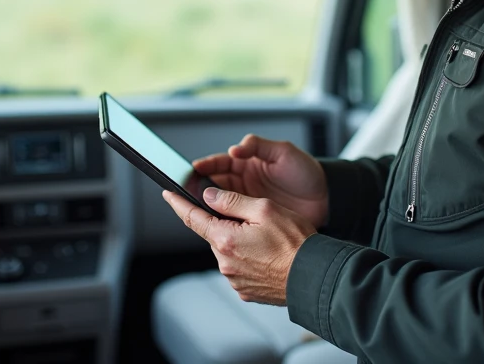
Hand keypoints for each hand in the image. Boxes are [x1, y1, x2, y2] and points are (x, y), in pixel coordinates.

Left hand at [163, 187, 315, 304]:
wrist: (315, 276)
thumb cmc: (296, 243)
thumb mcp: (264, 209)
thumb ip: (232, 201)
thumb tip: (209, 196)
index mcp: (225, 240)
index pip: (193, 218)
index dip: (179, 203)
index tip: (168, 193)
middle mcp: (225, 263)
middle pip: (214, 233)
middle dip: (225, 222)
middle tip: (251, 218)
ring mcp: (235, 280)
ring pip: (228, 250)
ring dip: (239, 241)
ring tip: (268, 239)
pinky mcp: (246, 291)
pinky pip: (239, 267)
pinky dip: (249, 257)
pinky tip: (268, 255)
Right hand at [193, 135, 328, 227]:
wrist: (327, 200)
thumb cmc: (307, 173)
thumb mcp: (284, 153)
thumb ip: (259, 147)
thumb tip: (235, 149)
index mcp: (247, 163)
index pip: (219, 163)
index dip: (204, 166)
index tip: (193, 170)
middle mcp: (243, 182)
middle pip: (214, 184)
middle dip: (200, 188)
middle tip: (187, 193)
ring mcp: (248, 202)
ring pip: (220, 204)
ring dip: (209, 207)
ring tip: (198, 210)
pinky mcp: (254, 220)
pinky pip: (233, 221)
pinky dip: (224, 223)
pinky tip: (218, 226)